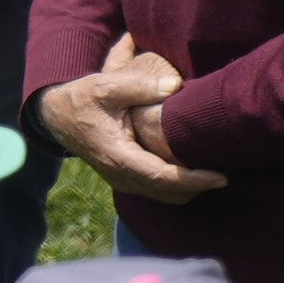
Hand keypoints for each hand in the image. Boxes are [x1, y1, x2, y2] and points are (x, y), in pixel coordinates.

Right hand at [38, 36, 229, 204]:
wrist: (56, 116)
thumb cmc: (82, 99)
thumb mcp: (104, 86)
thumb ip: (137, 85)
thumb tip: (174, 86)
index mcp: (119, 157)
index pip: (164, 178)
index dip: (195, 180)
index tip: (221, 177)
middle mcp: (123, 177)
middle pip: (170, 194)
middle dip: (199, 187)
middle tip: (227, 171)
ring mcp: (124, 181)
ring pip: (166, 197)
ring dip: (190, 189)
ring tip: (214, 171)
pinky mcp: (126, 179)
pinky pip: (159, 191)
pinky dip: (178, 185)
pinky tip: (191, 168)